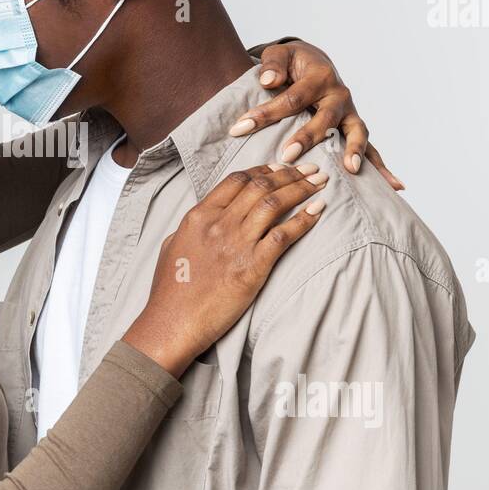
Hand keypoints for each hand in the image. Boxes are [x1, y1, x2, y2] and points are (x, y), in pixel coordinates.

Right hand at [123, 163, 326, 375]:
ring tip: (319, 183)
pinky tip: (317, 211)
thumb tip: (201, 219)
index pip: (236, 180)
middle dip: (290, 173)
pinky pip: (285, 235)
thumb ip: (190, 228)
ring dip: (301, 189)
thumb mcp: (171, 247)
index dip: (262, 170)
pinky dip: (304, 220)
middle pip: (260, 186)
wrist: (173, 321)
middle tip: (310, 169)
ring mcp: (237, 243)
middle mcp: (219, 223)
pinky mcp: (253, 266)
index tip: (279, 168)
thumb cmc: (169, 291)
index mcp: (199, 216)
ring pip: (275, 203)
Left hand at [229, 40, 403, 190]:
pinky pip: (371, 150)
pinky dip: (382, 168)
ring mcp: (350, 114)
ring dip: (355, 152)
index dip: (264, 114)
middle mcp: (339, 96)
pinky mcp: (353, 129)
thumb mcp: (278, 54)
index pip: (291, 99)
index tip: (240, 128)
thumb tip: (268, 80)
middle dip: (308, 137)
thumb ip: (272, 64)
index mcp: (319, 77)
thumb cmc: (291, 62)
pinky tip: (395, 186)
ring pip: (356, 133)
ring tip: (350, 169)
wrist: (313, 63)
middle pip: (325, 118)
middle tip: (289, 155)